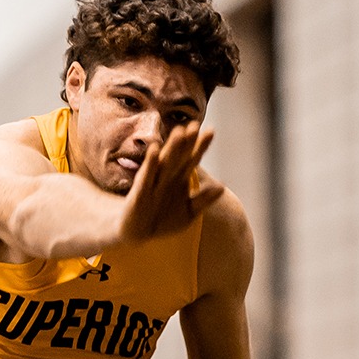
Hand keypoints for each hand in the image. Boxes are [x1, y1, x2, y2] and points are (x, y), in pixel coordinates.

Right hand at [117, 122, 224, 242]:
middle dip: (186, 142)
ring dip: (171, 148)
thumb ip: (203, 200)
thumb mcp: (188, 213)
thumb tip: (221, 187)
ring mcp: (152, 182)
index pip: (191, 159)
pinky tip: (154, 150)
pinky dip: (150, 164)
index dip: (200, 146)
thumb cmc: (162, 219)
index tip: (210, 131)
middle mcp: (166, 177)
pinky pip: (146, 177)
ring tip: (179, 132)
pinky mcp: (140, 192)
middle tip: (194, 125)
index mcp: (178, 179)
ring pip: (164, 163)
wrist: (137, 233)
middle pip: (178, 156)